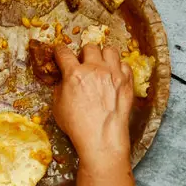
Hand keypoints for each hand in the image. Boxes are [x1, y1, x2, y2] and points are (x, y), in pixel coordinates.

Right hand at [53, 44, 133, 169]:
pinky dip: (119, 68)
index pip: (64, 52)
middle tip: (84, 64)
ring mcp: (113, 74)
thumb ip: (61, 87)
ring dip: (103, 56)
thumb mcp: (58, 107)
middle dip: (84, 54)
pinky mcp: (127, 81)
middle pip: (89, 47)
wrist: (102, 138)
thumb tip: (64, 79)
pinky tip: (114, 76)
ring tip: (101, 65)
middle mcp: (95, 69)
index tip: (60, 53)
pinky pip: (124, 64)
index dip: (60, 51)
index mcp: (74, 74)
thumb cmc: (78, 126)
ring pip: (110, 50)